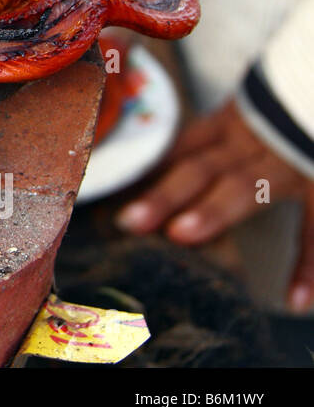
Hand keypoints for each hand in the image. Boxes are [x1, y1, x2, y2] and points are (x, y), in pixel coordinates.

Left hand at [116, 98, 313, 311]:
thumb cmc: (286, 107)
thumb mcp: (248, 112)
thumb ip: (212, 138)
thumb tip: (160, 172)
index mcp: (230, 124)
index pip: (181, 148)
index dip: (147, 172)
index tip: (113, 202)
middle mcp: (253, 143)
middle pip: (200, 168)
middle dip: (165, 194)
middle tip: (130, 220)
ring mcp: (287, 164)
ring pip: (245, 188)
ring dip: (213, 211)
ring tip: (180, 234)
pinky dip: (308, 266)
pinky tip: (294, 299)